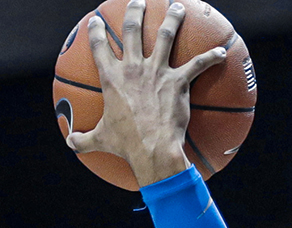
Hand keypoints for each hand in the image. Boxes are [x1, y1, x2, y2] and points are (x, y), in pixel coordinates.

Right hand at [66, 0, 228, 186]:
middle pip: (132, 29)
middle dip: (134, 11)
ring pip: (166, 35)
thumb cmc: (126, 145)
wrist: (152, 149)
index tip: (95, 21)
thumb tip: (70, 143)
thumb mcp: (100, 140)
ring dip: (172, 19)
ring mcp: (157, 72)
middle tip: (138, 2)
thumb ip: (83, 140)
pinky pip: (198, 64)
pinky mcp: (177, 81)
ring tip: (177, 8)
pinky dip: (210, 57)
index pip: (99, 47)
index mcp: (112, 78)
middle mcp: (133, 68)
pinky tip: (221, 52)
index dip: (96, 31)